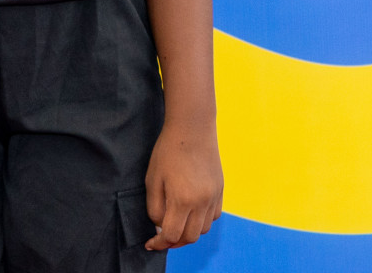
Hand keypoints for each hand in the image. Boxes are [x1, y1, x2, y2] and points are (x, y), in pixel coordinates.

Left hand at [144, 119, 222, 250]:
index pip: (172, 235)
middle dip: (175, 241)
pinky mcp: (221, 190)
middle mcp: (202, 203)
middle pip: (190, 237)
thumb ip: (155, 207)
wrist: (192, 128)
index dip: (159, 244)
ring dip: (189, 231)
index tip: (151, 244)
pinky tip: (190, 211)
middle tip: (162, 237)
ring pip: (203, 229)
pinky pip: (213, 216)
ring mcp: (214, 197)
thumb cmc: (167, 151)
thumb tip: (159, 226)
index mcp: (182, 200)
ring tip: (175, 223)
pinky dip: (201, 220)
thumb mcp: (152, 179)